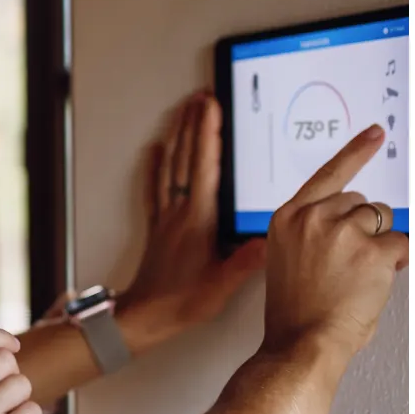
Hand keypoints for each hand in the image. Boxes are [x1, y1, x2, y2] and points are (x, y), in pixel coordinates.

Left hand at [117, 92, 267, 341]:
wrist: (143, 317)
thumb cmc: (180, 303)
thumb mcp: (222, 285)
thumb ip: (247, 261)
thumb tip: (271, 238)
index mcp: (197, 220)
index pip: (204, 166)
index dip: (208, 133)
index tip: (211, 106)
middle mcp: (178, 212)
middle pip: (186, 158)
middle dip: (194, 124)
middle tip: (200, 96)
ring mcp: (165, 217)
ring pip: (169, 167)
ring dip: (177, 136)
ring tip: (182, 111)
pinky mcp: (157, 227)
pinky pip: (154, 188)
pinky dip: (155, 166)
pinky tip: (154, 150)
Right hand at [263, 125, 407, 360]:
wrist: (301, 344)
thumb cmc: (295, 312)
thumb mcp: (288, 260)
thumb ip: (312, 233)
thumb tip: (356, 223)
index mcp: (287, 218)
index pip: (327, 175)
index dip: (355, 153)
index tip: (375, 134)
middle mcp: (313, 218)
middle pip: (360, 202)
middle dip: (364, 228)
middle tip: (350, 264)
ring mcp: (343, 232)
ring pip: (382, 221)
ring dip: (379, 245)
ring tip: (356, 278)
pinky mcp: (373, 250)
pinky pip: (400, 245)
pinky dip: (396, 263)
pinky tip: (373, 282)